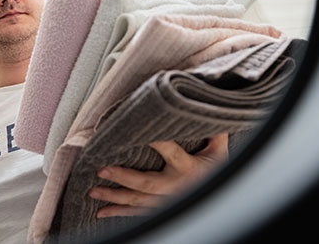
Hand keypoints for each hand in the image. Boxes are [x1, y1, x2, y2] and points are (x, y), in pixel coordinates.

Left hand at [88, 133, 228, 217]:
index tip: (137, 130)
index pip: (170, 151)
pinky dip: (119, 213)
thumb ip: (213, 131)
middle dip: (122, 177)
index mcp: (189, 168)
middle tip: (101, 170)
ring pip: (138, 201)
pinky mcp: (161, 210)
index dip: (156, 141)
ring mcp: (167, 201)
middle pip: (146, 183)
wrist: (225, 201)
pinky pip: (138, 213)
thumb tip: (208, 105)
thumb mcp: (220, 151)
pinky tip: (101, 212)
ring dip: (114, 197)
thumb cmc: (220, 172)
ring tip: (93, 191)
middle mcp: (176, 187)